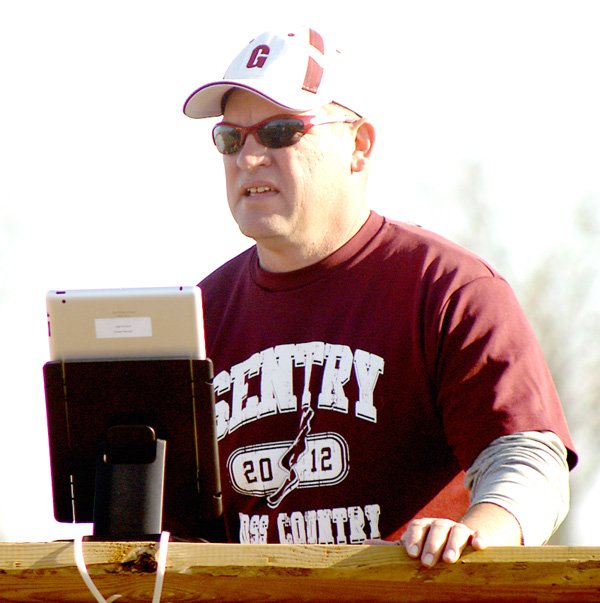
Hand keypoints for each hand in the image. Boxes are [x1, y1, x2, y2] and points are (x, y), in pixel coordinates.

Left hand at [399, 503, 520, 567]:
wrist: (460, 541)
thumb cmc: (430, 547)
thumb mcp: (414, 546)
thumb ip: (393, 548)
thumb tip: (368, 544)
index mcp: (424, 526)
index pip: (417, 527)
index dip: (414, 539)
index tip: (411, 554)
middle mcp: (441, 525)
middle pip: (436, 529)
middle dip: (431, 545)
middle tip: (427, 562)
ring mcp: (459, 530)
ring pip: (457, 530)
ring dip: (453, 543)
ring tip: (449, 560)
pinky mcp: (476, 537)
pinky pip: (479, 535)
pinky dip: (479, 538)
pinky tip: (478, 546)